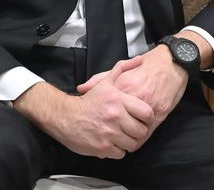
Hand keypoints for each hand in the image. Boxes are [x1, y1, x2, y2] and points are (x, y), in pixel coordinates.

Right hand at [13, 78, 153, 158]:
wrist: (65, 116)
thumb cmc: (89, 101)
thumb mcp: (106, 82)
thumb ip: (123, 68)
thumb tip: (139, 59)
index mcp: (119, 100)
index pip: (147, 113)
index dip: (148, 118)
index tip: (144, 120)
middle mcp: (115, 116)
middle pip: (141, 131)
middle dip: (139, 132)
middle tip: (133, 130)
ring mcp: (108, 133)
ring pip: (132, 144)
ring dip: (129, 142)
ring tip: (123, 137)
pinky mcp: (102, 147)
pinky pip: (120, 154)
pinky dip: (118, 150)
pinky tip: (113, 143)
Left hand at [79, 46, 188, 133]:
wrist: (172, 62)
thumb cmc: (147, 65)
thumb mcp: (122, 70)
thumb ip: (101, 80)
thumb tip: (82, 89)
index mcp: (121, 87)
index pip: (106, 113)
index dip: (101, 124)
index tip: (100, 127)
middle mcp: (134, 97)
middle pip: (119, 126)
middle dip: (114, 134)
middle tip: (111, 137)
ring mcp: (148, 106)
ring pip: (134, 133)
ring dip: (129, 138)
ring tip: (125, 139)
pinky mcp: (161, 112)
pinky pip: (148, 132)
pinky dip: (142, 137)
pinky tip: (139, 136)